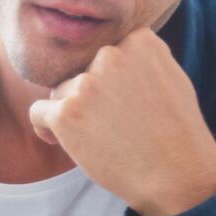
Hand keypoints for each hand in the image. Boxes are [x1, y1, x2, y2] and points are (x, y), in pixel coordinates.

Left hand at [28, 26, 215, 215]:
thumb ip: (140, 59)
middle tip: (112, 126)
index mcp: (138, 41)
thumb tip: (115, 49)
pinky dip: (45, 128)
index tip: (121, 104)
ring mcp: (86, 83)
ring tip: (99, 139)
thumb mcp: (170, 77)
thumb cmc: (177, 133)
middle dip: (90, 96)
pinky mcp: (66, 113)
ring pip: (61, 92)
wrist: (176, 175)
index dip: (110, 81)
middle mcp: (110, 55)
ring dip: (71, 114)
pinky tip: (61, 141)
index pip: (106, 54)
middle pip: (81, 71)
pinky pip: (38, 112)